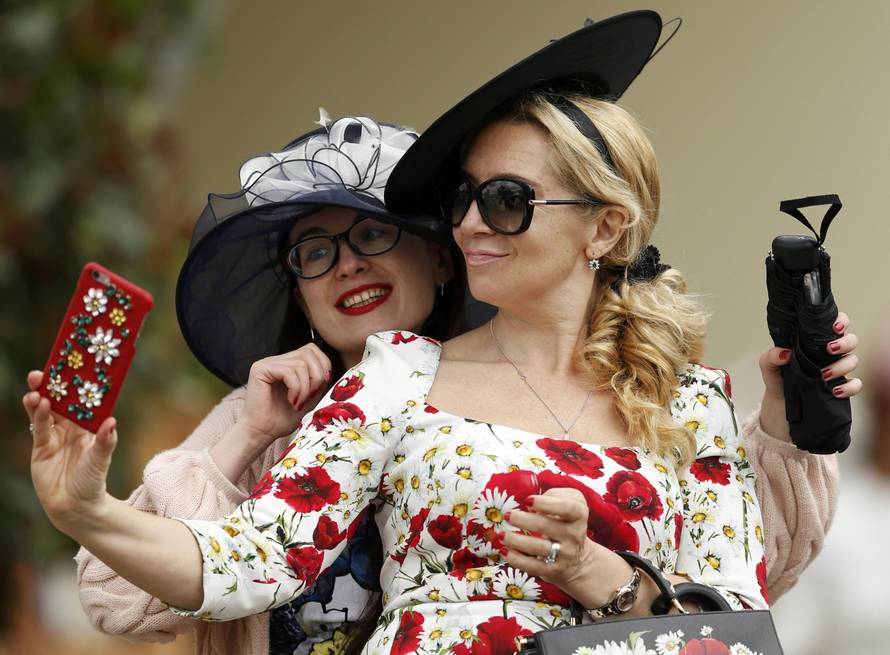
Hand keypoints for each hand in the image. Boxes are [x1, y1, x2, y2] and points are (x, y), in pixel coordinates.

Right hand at [23, 370, 116, 531]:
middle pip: (58, 402)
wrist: (75, 505)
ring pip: (44, 412)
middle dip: (50, 387)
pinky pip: (39, 428)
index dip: (74, 385)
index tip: (70, 369)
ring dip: (39, 398)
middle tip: (43, 372)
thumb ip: (105, 441)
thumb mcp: (101, 459)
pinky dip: (39, 416)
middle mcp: (69, 427)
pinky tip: (39, 404)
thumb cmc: (92, 480)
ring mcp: (54, 436)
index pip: (79, 400)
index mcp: (86, 425)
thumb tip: (112, 421)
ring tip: (37, 387)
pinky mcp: (41, 447)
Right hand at [239, 343, 331, 447]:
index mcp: (287, 363)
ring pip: (301, 364)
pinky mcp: (260, 369)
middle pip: (308, 353)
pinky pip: (289, 372)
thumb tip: (330, 370)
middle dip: (317, 376)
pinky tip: (291, 401)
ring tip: (299, 402)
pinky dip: (296, 388)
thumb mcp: (310, 396)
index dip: (323, 365)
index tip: (321, 387)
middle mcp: (276, 359)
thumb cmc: (284, 418)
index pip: (312, 350)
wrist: (262, 433)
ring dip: (306, 387)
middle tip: (310, 396)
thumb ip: (318, 380)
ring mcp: (267, 363)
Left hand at [501, 487, 626, 607]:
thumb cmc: (566, 520)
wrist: (578, 558)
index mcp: (578, 515)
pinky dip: (517, 559)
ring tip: (501, 534)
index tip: (527, 500)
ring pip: (539, 548)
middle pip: (547, 526)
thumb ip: (553, 495)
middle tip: (507, 515)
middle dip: (524, 520)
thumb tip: (530, 503)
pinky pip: (534, 566)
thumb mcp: (569, 501)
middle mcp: (574, 535)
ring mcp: (565, 555)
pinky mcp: (553, 570)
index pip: (567, 508)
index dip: (546, 503)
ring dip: (516, 540)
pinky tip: (505, 551)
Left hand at [759, 311, 861, 439]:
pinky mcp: (840, 390)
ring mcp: (837, 372)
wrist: (780, 410)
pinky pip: (856, 385)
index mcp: (814, 344)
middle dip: (844, 342)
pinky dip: (849, 387)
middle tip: (829, 349)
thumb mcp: (769, 368)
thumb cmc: (778, 382)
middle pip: (851, 340)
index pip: (834, 325)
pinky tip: (834, 391)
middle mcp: (829, 355)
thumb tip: (784, 353)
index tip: (833, 326)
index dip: (840, 321)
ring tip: (822, 375)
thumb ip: (770, 357)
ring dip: (841, 365)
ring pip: (853, 360)